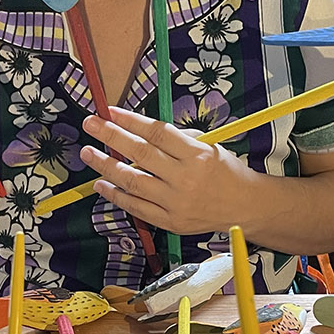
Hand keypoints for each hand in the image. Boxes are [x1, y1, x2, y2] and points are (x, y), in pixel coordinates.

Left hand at [80, 106, 253, 235]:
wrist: (246, 208)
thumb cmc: (227, 172)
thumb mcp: (210, 146)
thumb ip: (179, 139)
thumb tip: (143, 130)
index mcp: (197, 155)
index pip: (157, 134)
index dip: (131, 121)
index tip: (110, 111)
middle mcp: (185, 179)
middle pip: (141, 154)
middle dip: (111, 137)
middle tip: (90, 124)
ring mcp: (176, 203)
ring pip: (133, 182)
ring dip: (106, 166)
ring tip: (88, 153)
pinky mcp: (170, 222)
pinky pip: (137, 208)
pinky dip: (116, 196)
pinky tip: (101, 184)